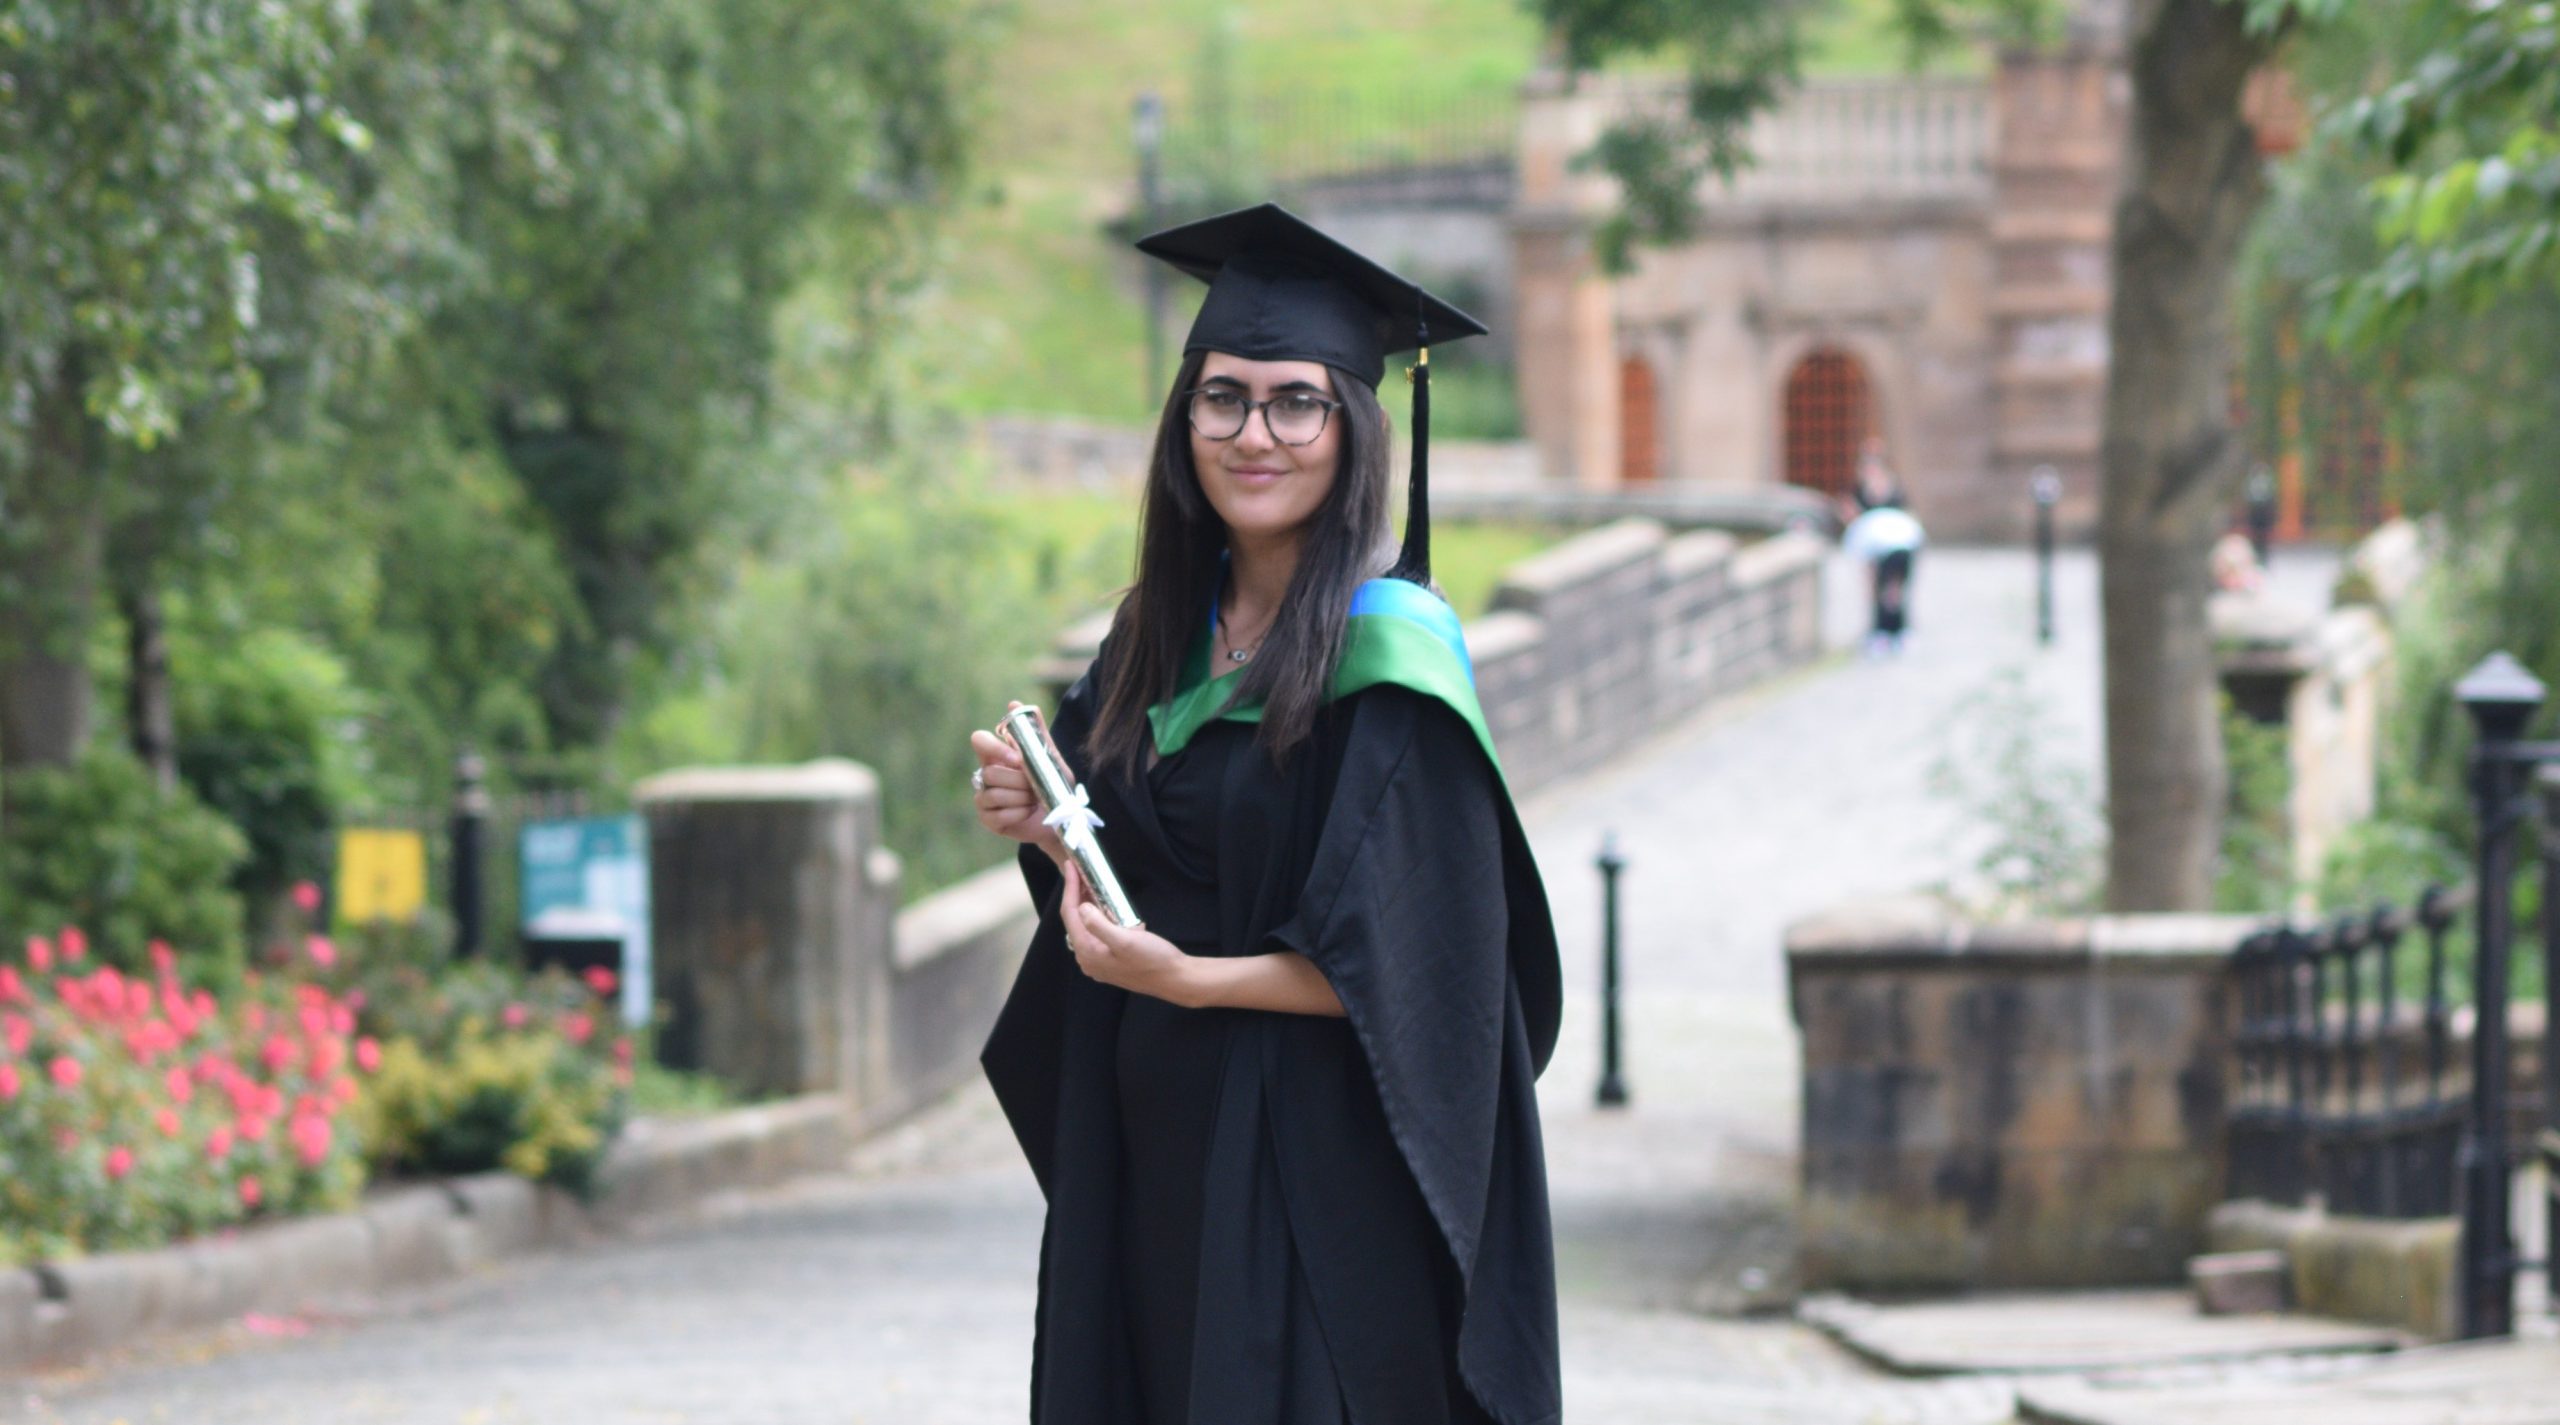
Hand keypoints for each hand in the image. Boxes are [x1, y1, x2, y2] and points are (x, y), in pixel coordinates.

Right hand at [970, 701, 1067, 866]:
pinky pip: (999, 814)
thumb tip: (1015, 703)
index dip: (995, 748)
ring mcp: (984, 798)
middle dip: (1019, 781)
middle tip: (1035, 787)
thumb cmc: (1053, 786)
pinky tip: (1028, 812)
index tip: (1017, 759)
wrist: (1061, 820)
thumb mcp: (1049, 758)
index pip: (979, 740)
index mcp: (998, 756)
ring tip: (1035, 800)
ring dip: (1022, 798)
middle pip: (990, 772)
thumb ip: (1036, 733)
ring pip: (995, 794)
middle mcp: (985, 775)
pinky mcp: (988, 819)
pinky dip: (1019, 813)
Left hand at [1061, 861, 1197, 1006]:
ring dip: (1087, 906)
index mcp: (1088, 953)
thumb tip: (1082, 908)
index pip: (1070, 915)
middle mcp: (1088, 959)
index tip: (1071, 866)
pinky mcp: (1110, 960)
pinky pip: (1098, 934)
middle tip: (1080, 873)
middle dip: (1076, 896)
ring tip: (1091, 885)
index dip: (1070, 888)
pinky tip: (1109, 908)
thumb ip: (1099, 925)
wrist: (1175, 979)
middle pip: (1075, 921)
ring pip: (1086, 927)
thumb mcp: (1126, 940)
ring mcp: (1099, 961)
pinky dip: (1099, 918)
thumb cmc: (1153, 960)